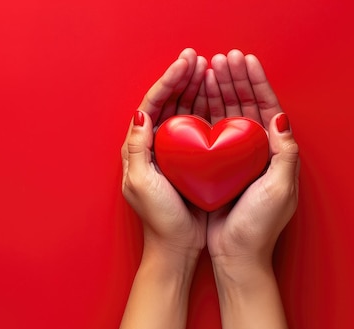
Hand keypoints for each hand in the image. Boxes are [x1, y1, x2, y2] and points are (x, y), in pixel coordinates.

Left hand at [121, 48, 208, 261]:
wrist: (176, 246)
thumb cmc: (158, 217)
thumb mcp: (141, 182)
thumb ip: (137, 148)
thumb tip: (140, 114)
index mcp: (136, 147)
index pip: (150, 104)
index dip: (167, 81)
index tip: (185, 63)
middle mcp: (152, 145)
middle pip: (166, 103)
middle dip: (180, 78)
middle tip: (197, 58)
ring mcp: (171, 152)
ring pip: (182, 111)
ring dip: (193, 89)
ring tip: (208, 69)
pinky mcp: (189, 160)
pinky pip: (197, 127)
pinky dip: (205, 109)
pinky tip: (217, 97)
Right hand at [205, 49, 299, 272]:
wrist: (234, 255)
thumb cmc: (259, 225)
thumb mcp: (279, 188)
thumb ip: (283, 152)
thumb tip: (280, 117)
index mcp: (273, 152)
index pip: (265, 107)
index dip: (255, 81)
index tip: (242, 61)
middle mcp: (251, 150)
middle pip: (242, 105)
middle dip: (232, 79)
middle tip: (218, 58)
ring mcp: (229, 157)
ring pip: (223, 115)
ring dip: (214, 90)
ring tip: (204, 69)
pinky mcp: (209, 166)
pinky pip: (204, 132)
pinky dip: (199, 113)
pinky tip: (191, 98)